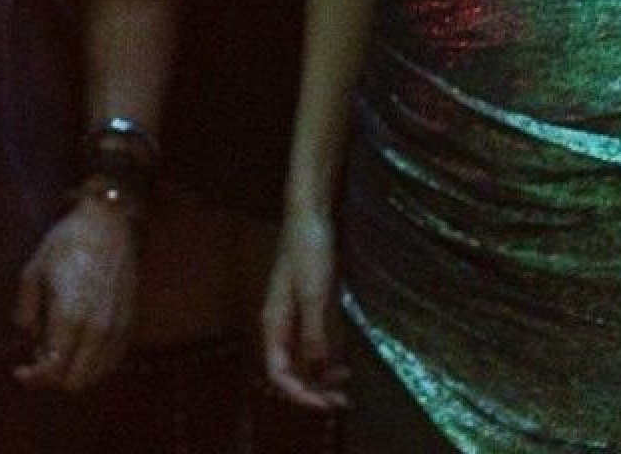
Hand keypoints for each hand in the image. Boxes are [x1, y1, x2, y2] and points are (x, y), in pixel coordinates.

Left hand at [11, 195, 137, 392]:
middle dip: (51, 377)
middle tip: (37, 357)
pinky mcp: (129, 324)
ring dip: (72, 371)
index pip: (52, 369)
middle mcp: (97, 330)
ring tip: (57, 348)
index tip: (19, 371)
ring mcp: (117, 329)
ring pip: (94, 375)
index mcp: (70, 317)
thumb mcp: (33, 271)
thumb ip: (25, 311)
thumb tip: (30, 336)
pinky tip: (79, 345)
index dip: (33, 378)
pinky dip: (92, 364)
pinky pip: (111, 361)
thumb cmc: (67, 242)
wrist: (108, 223)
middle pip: (73, 381)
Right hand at [261, 208, 348, 411]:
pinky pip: (317, 345)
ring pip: (304, 361)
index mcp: (274, 322)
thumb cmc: (307, 250)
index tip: (326, 405)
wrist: (311, 215)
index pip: (278, 372)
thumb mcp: (313, 292)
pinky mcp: (312, 308)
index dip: (300, 395)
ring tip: (346, 391)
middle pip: (290, 371)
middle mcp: (282, 325)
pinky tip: (345, 368)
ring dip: (322, 380)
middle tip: (341, 403)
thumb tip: (319, 370)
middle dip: (313, 392)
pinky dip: (329, 362)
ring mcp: (297, 316)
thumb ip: (315, 332)